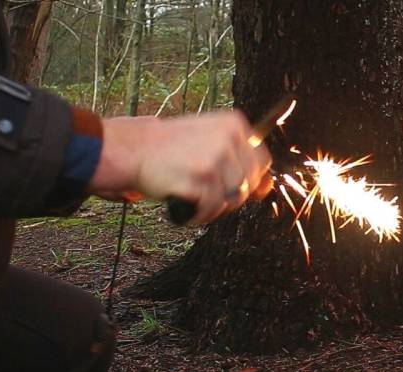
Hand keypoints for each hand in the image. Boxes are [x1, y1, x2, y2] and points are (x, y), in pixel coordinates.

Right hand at [89, 111, 272, 223]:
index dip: (248, 178)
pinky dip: (201, 216)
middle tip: (207, 193)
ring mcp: (214, 158)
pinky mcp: (199, 179)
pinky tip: (187, 210)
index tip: (226, 181)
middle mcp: (227, 138)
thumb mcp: (212, 140)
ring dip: (215, 207)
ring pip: (232, 199)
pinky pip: (212, 209)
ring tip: (196, 199)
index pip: (262, 162)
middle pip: (249, 184)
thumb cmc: (175, 148)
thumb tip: (267, 187)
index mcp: (234, 124)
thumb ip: (240, 160)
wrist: (135, 149)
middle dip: (231, 196)